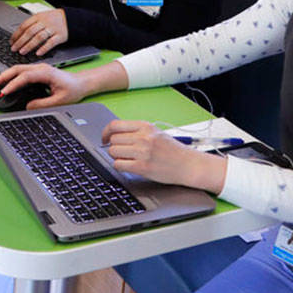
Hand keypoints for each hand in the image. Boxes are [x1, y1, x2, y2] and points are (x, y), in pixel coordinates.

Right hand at [0, 63, 88, 109]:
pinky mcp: (36, 72)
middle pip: (16, 69)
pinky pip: (20, 72)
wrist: (80, 83)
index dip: (13, 84)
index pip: (25, 76)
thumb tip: (28, 106)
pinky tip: (5, 83)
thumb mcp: (59, 100)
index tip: (4, 92)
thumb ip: (43, 104)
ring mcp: (38, 68)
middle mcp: (40, 68)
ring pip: (17, 69)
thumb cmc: (72, 89)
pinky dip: (11, 77)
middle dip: (3, 77)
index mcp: (46, 73)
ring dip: (5, 76)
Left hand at [9, 9, 68, 56]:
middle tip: (14, 49)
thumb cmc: (54, 19)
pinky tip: (38, 53)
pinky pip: (51, 42)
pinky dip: (44, 48)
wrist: (71, 18)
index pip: (24, 26)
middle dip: (20, 41)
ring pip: (39, 37)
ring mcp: (53, 29)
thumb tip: (18, 35)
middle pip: (30, 32)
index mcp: (38, 17)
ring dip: (29, 45)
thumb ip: (32, 24)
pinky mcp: (60, 35)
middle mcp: (45, 22)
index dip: (16, 34)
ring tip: (22, 52)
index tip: (11, 42)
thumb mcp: (42, 17)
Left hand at [101, 119, 225, 192]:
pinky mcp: (143, 167)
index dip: (105, 132)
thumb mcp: (155, 132)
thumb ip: (136, 131)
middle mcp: (143, 137)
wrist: (188, 164)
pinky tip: (128, 166)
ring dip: (116, 157)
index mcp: (145, 126)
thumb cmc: (172, 150)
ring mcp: (143, 152)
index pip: (115, 125)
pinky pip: (118, 165)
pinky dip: (120, 166)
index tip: (104, 138)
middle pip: (113, 140)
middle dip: (114, 146)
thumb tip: (114, 134)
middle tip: (122, 152)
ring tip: (127, 159)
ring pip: (113, 152)